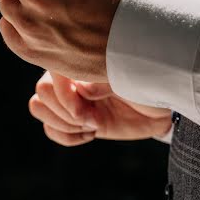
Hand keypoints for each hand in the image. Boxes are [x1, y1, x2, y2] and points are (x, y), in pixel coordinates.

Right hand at [29, 71, 171, 145]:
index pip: (51, 74)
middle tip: (93, 119)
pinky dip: (65, 137)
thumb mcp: (131, 79)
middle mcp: (69, 78)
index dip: (65, 97)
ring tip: (91, 125)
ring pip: (39, 108)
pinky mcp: (72, 120)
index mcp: (80, 62)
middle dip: (66, 113)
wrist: (160, 109)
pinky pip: (49, 129)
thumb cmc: (147, 85)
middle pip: (42, 93)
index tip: (89, 109)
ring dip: (63, 124)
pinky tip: (89, 134)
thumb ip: (105, 82)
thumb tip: (82, 90)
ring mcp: (68, 100)